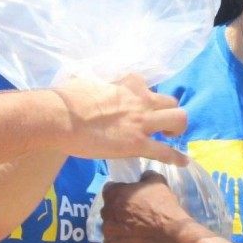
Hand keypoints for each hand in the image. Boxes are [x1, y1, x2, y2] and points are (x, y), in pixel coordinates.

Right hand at [54, 75, 187, 164]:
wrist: (60, 119)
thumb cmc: (66, 99)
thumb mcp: (85, 81)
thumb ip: (95, 83)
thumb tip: (88, 85)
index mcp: (126, 83)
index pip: (143, 83)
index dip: (141, 94)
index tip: (134, 102)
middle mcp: (140, 100)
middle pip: (171, 101)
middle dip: (168, 111)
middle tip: (160, 122)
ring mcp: (141, 122)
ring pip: (179, 120)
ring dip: (176, 128)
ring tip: (170, 136)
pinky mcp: (137, 144)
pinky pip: (165, 151)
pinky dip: (175, 157)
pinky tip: (182, 161)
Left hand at [101, 172, 192, 242]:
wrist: (171, 233)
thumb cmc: (163, 205)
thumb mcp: (157, 181)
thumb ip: (145, 176)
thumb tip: (142, 177)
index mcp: (113, 194)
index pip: (110, 189)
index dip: (120, 192)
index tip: (131, 198)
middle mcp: (106, 212)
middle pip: (109, 209)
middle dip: (118, 210)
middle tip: (134, 214)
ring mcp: (108, 231)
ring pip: (110, 226)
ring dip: (118, 226)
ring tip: (134, 230)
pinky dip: (119, 241)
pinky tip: (132, 241)